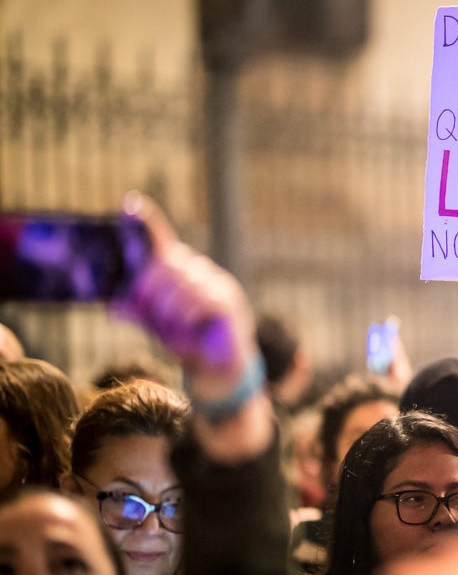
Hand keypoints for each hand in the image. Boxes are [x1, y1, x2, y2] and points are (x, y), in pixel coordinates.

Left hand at [111, 192, 270, 461]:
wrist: (220, 371)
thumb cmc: (190, 344)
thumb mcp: (157, 327)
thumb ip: (138, 313)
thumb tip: (112, 307)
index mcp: (183, 274)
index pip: (164, 242)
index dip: (148, 223)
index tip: (130, 203)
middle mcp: (201, 272)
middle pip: (167, 264)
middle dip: (151, 290)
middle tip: (150, 314)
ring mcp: (217, 284)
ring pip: (181, 284)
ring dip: (169, 311)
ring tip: (175, 331)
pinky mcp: (228, 302)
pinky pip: (199, 300)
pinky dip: (188, 317)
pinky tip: (191, 330)